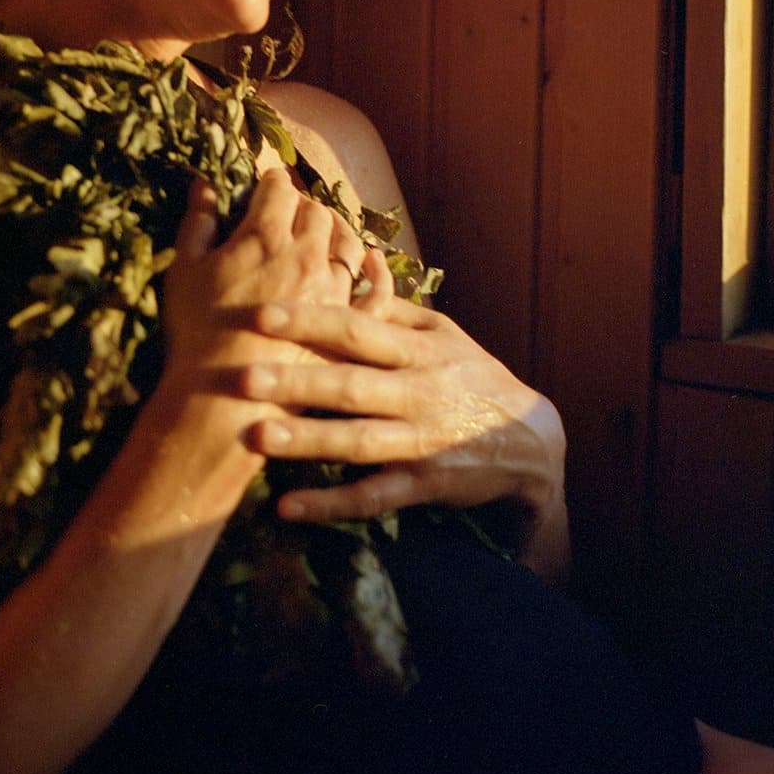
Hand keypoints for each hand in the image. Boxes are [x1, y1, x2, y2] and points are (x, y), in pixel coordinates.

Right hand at [161, 169, 364, 379]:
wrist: (224, 398)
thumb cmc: (197, 332)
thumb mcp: (185, 270)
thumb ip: (198, 222)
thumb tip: (205, 185)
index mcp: (266, 236)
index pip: (279, 186)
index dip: (269, 182)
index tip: (262, 188)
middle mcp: (308, 255)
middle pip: (315, 210)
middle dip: (301, 204)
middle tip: (287, 213)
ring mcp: (334, 289)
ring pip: (349, 242)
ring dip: (336, 230)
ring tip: (323, 233)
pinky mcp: (349, 324)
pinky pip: (375, 289)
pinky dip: (376, 269)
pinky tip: (371, 261)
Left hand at [234, 249, 566, 543]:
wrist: (532, 442)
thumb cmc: (472, 376)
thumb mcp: (445, 334)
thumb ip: (394, 309)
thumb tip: (353, 266)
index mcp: (420, 349)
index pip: (358, 329)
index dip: (311, 319)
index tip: (262, 314)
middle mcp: (420, 392)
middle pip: (352, 384)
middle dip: (297, 380)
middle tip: (241, 376)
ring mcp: (422, 441)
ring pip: (359, 440)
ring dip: (307, 440)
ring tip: (255, 436)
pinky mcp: (424, 485)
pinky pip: (373, 497)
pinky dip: (332, 504)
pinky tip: (289, 507)